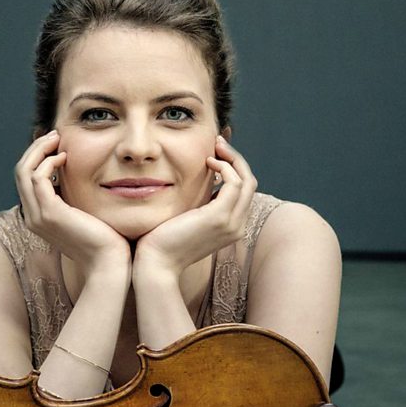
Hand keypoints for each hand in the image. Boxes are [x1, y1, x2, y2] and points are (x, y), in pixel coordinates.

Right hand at [14, 131, 129, 272]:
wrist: (108, 262)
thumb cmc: (102, 239)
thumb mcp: (82, 212)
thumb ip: (72, 196)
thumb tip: (73, 174)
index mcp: (37, 216)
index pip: (26, 179)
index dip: (36, 156)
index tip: (54, 143)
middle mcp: (32, 216)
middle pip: (20, 171)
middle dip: (35, 148)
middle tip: (54, 135)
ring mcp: (38, 216)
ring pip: (24, 171)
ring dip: (39, 150)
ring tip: (58, 140)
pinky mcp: (50, 213)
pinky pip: (38, 178)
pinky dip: (48, 163)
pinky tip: (65, 157)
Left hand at [134, 136, 257, 278]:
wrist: (156, 263)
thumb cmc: (164, 241)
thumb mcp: (188, 216)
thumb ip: (199, 201)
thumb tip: (201, 178)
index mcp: (231, 227)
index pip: (243, 191)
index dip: (234, 168)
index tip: (217, 153)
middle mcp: (237, 226)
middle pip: (250, 183)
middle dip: (236, 159)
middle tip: (219, 143)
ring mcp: (231, 223)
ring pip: (246, 180)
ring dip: (232, 158)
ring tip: (215, 147)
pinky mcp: (219, 217)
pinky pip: (234, 183)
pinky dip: (225, 167)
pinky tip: (208, 162)